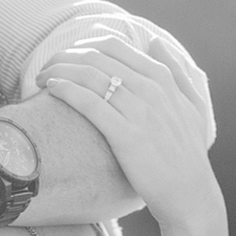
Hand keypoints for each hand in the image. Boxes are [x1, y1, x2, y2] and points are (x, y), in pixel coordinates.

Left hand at [39, 37, 222, 230]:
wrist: (190, 194)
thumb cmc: (188, 154)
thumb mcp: (193, 106)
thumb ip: (177, 71)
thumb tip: (155, 41)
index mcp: (163, 79)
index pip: (114, 46)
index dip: (84, 46)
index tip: (68, 57)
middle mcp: (151, 89)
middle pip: (96, 57)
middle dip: (65, 56)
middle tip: (47, 66)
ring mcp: (140, 111)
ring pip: (89, 75)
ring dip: (59, 69)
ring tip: (42, 78)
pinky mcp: (126, 136)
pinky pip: (89, 102)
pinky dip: (67, 89)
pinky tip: (52, 88)